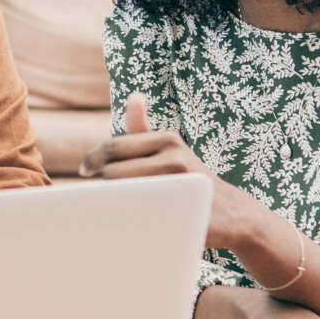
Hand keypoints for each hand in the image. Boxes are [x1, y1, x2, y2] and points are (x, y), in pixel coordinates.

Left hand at [81, 93, 262, 249]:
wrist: (236, 215)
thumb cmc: (191, 180)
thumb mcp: (171, 148)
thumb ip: (144, 128)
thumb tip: (133, 96)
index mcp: (166, 140)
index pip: (113, 147)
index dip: (92, 159)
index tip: (84, 171)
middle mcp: (174, 158)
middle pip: (113, 172)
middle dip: (106, 185)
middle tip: (109, 196)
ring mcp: (179, 186)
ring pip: (122, 193)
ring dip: (115, 202)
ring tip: (127, 208)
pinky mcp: (180, 213)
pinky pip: (137, 216)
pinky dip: (129, 219)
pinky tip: (135, 222)